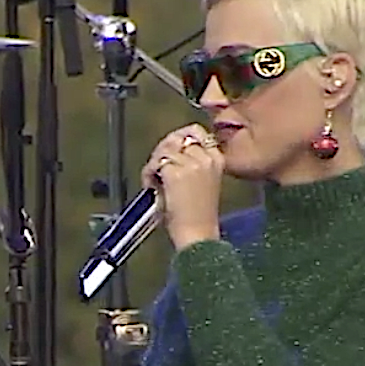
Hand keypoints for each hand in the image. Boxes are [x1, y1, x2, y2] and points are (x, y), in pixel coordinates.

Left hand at [139, 123, 225, 249]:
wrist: (198, 234)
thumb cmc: (198, 215)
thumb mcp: (203, 182)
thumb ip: (191, 163)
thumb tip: (169, 152)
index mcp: (217, 159)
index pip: (196, 131)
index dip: (178, 138)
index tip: (168, 150)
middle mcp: (205, 158)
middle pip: (176, 138)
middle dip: (162, 150)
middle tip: (155, 167)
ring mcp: (190, 164)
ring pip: (164, 149)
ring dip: (154, 163)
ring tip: (153, 179)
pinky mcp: (175, 173)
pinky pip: (154, 164)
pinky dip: (148, 174)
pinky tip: (150, 186)